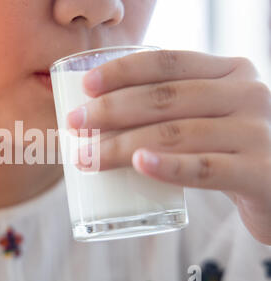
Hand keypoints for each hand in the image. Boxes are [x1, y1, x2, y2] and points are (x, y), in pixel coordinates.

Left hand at [67, 50, 270, 244]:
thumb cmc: (226, 148)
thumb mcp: (207, 116)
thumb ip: (171, 108)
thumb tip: (97, 114)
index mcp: (229, 72)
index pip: (169, 61)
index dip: (123, 71)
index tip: (86, 87)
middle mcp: (246, 94)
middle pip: (166, 97)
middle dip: (111, 110)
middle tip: (75, 124)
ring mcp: (256, 132)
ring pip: (176, 134)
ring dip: (122, 146)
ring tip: (87, 157)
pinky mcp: (260, 172)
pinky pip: (206, 168)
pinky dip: (169, 166)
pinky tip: (140, 164)